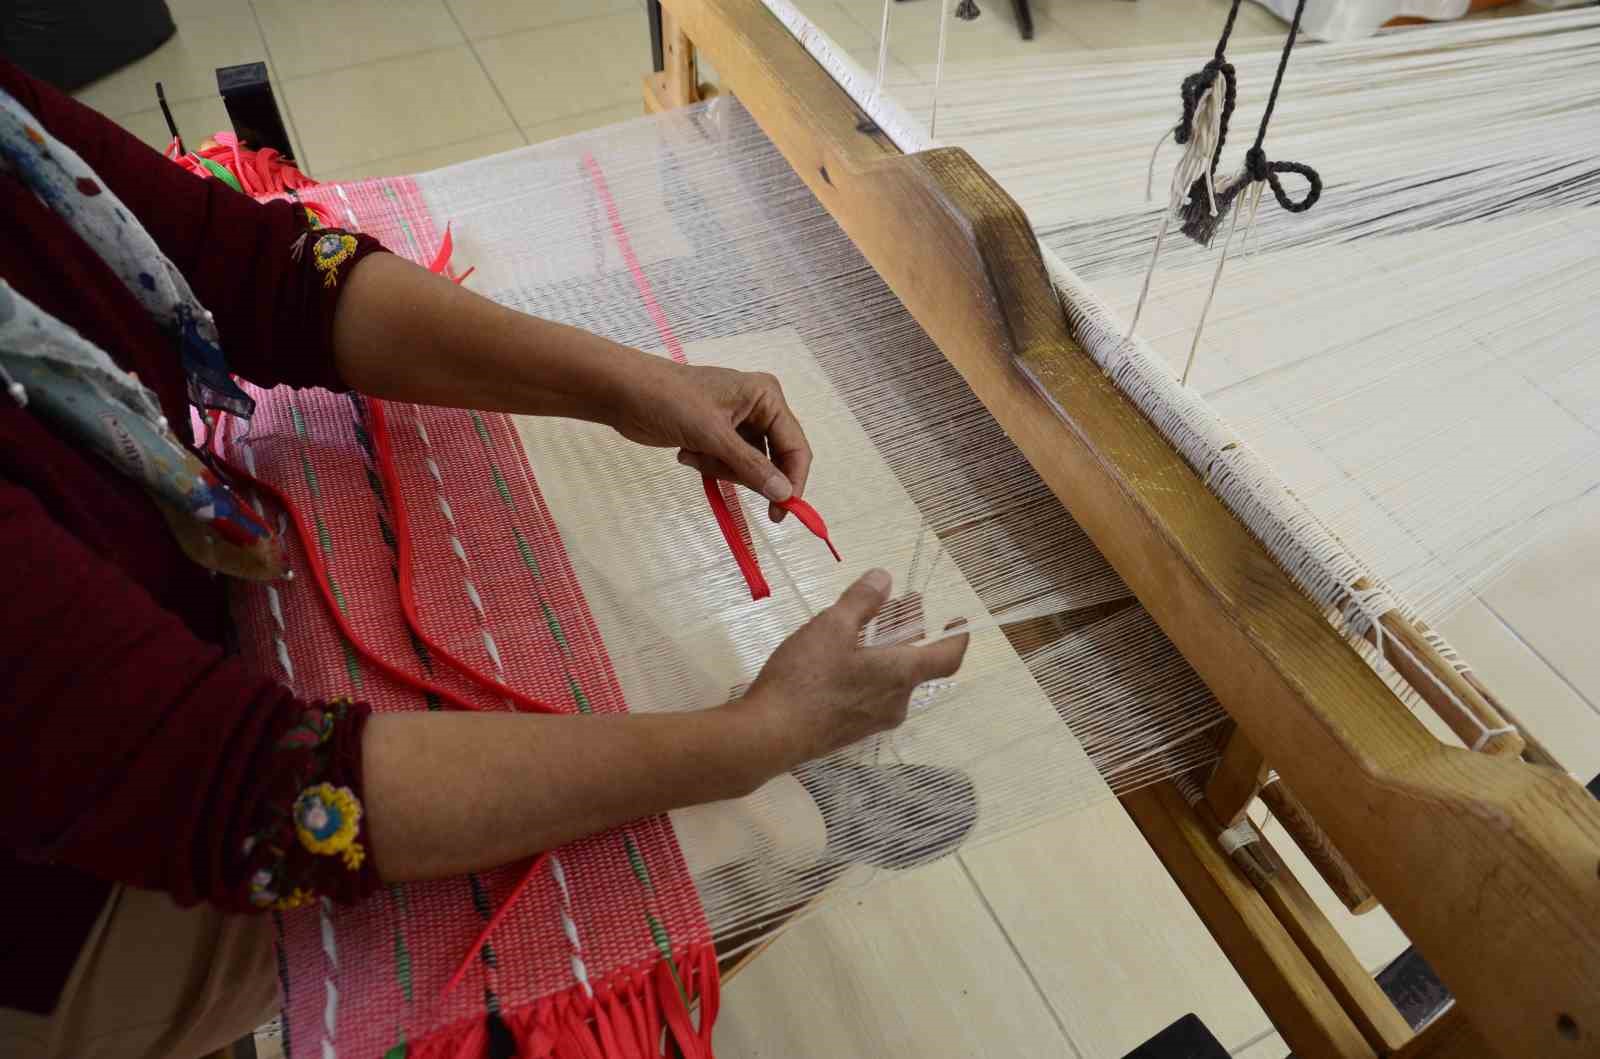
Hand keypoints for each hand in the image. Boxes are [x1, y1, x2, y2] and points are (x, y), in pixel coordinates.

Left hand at [614, 360, 811, 522]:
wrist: (624, 392)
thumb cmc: (670, 400)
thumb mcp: (713, 435)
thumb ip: (751, 466)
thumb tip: (784, 494)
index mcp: (766, 397)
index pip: (795, 446)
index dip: (793, 480)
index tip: (783, 512)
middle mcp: (758, 409)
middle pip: (772, 460)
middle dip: (743, 472)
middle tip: (717, 470)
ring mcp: (737, 423)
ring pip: (747, 467)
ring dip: (719, 468)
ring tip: (694, 452)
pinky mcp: (717, 436)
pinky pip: (726, 465)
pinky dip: (707, 464)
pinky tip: (686, 451)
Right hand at [736, 570, 969, 771]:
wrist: (770, 735)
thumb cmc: (807, 678)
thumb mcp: (831, 626)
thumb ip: (861, 600)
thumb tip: (884, 578)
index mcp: (901, 675)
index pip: (947, 658)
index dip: (957, 637)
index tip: (958, 621)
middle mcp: (896, 701)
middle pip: (915, 664)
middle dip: (910, 631)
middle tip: (901, 606)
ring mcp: (873, 720)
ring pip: (892, 679)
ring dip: (887, 650)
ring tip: (867, 626)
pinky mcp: (850, 731)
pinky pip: (872, 694)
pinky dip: (870, 670)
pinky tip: (844, 658)